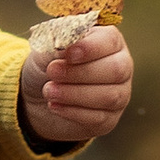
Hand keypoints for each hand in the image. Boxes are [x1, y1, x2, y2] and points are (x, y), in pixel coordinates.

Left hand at [21, 20, 133, 143]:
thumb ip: (58, 42)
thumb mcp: (47, 48)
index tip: (68, 54)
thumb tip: (65, 44)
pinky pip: (99, 118)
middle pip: (116, 70)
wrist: (38, 95)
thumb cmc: (49, 63)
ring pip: (110, 96)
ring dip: (74, 94)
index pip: (110, 40)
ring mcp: (119, 94)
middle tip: (52, 71)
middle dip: (80, 72)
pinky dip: (73, 111)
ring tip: (48, 91)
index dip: (90, 47)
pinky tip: (54, 106)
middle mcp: (121, 66)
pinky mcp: (109, 119)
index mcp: (108, 40)